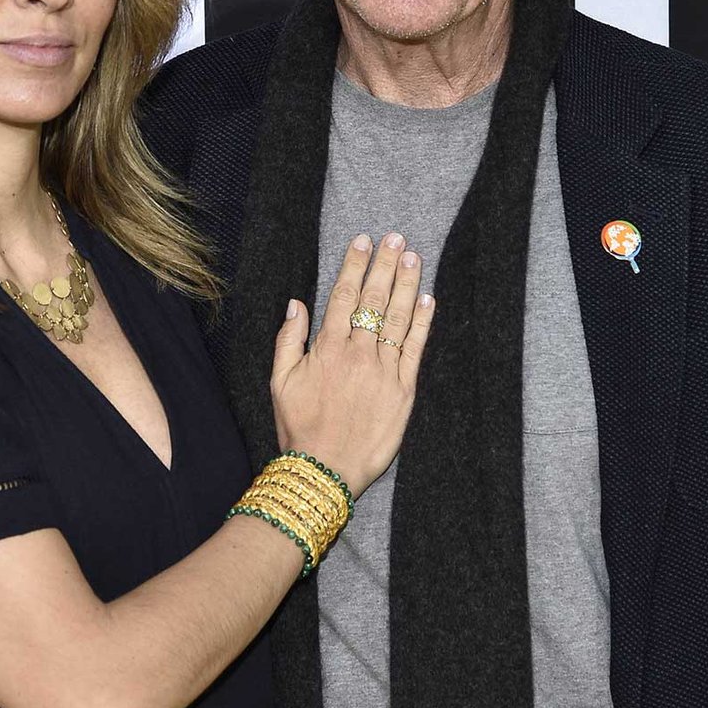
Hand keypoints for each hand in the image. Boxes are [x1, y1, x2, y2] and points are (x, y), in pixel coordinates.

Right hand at [271, 232, 432, 497]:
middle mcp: (358, 353)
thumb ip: (288, 341)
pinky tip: (427, 299)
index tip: (363, 242)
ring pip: (397, 317)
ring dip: (407, 284)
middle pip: (374, 299)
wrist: (325, 469)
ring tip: (413, 257)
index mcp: (327, 348)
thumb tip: (296, 304)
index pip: (344, 296)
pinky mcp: (403, 390)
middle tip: (395, 238)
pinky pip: (415, 348)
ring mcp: (383, 370)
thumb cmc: (300, 428)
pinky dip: (422, 322)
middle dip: (385, 265)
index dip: (354, 266)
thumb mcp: (280, 383)